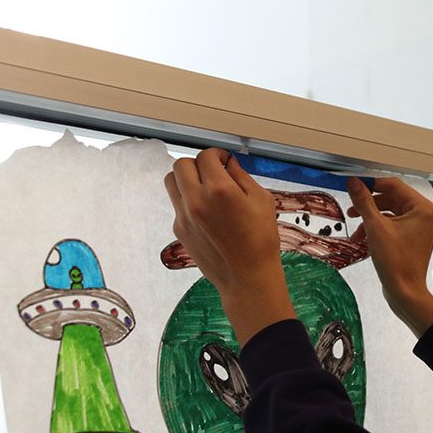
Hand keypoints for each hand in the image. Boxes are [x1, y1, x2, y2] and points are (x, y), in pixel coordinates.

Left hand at [164, 148, 295, 345]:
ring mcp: (183, 216)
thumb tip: (229, 164)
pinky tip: (207, 213)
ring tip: (203, 188)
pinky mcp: (179, 229)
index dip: (217, 155)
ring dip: (185, 179)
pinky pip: (177, 204)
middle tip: (212, 172)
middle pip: (181, 165)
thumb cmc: (261, 239)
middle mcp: (196, 200)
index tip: (225, 160)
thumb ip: (242, 177)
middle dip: (197, 163)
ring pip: (171, 182)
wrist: (247, 277)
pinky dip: (188, 200)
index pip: (206, 157)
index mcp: (219, 189)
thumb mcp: (262, 201)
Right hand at [346, 177, 432, 336]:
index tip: (355, 185)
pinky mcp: (414, 239)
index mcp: (423, 209)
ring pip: (391, 214)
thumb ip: (364, 202)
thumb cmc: (396, 263)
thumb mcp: (375, 227)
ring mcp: (421, 229)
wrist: (405, 292)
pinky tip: (364, 239)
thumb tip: (354, 183)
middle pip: (392, 199)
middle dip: (370, 205)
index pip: (394, 185)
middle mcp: (426, 216)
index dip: (372, 184)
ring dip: (371, 219)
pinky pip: (395, 226)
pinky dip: (379, 229)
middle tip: (352, 208)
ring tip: (356, 230)